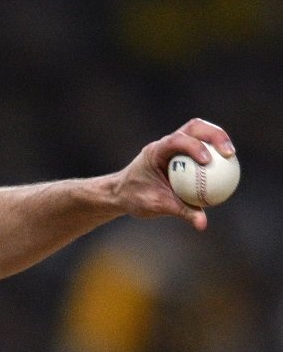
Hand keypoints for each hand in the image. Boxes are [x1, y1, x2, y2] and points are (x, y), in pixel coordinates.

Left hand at [114, 118, 235, 231]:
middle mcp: (165, 143)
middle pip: (194, 127)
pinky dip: (213, 152)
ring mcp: (173, 145)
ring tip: (231, 155)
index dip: (194, 146)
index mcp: (155, 151)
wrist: (120, 193)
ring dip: (217, 139)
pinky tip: (226, 166)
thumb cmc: (134, 198)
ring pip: (199, 132)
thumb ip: (181, 212)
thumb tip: (203, 224)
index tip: (207, 161)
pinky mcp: (180, 151)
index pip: (176, 140)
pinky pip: (200, 147)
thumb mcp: (157, 206)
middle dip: (215, 135)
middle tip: (229, 153)